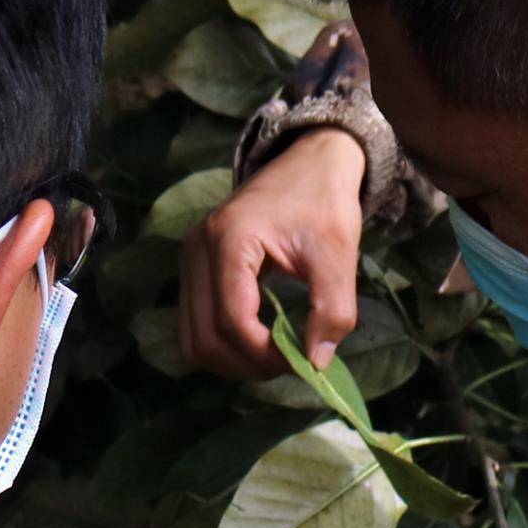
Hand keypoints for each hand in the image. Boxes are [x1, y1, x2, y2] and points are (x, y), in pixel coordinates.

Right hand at [178, 129, 364, 377]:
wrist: (309, 163)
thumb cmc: (324, 202)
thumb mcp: (338, 254)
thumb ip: (332, 310)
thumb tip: (316, 364)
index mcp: (229, 240)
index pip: (233, 321)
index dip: (265, 353)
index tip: (302, 358)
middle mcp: (197, 249)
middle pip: (204, 339)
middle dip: (247, 364)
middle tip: (288, 363)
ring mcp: (189, 258)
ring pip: (192, 340)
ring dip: (230, 361)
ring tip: (271, 355)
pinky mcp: (194, 267)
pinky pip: (195, 324)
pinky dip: (222, 344)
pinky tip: (256, 339)